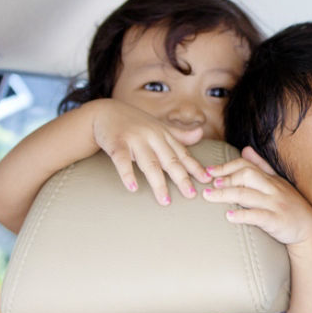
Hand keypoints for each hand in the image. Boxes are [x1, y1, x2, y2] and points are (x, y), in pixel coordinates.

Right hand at [89, 99, 210, 204]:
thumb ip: (179, 135)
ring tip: (165, 200)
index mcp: (163, 135)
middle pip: (169, 160)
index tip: (206, 179)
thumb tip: (201, 133)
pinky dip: (127, 174)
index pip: (182, 153)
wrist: (105, 112)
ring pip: (149, 164)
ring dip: (158, 183)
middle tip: (190, 195)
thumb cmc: (135, 123)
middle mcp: (152, 137)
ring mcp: (134, 140)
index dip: (194, 167)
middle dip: (181, 178)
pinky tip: (133, 187)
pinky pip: (122, 161)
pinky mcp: (116, 143)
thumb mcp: (158, 127)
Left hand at [203, 146, 311, 249]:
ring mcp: (275, 204)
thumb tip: (245, 149)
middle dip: (225, 178)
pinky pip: (258, 216)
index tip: (209, 171)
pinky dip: (242, 215)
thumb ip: (262, 166)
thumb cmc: (291, 206)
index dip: (227, 167)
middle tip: (209, 185)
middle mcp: (273, 189)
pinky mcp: (277, 221)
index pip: (247, 166)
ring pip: (248, 195)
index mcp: (271, 179)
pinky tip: (229, 216)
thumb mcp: (279, 182)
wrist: (310, 229)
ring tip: (209, 196)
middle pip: (247, 175)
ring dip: (225, 194)